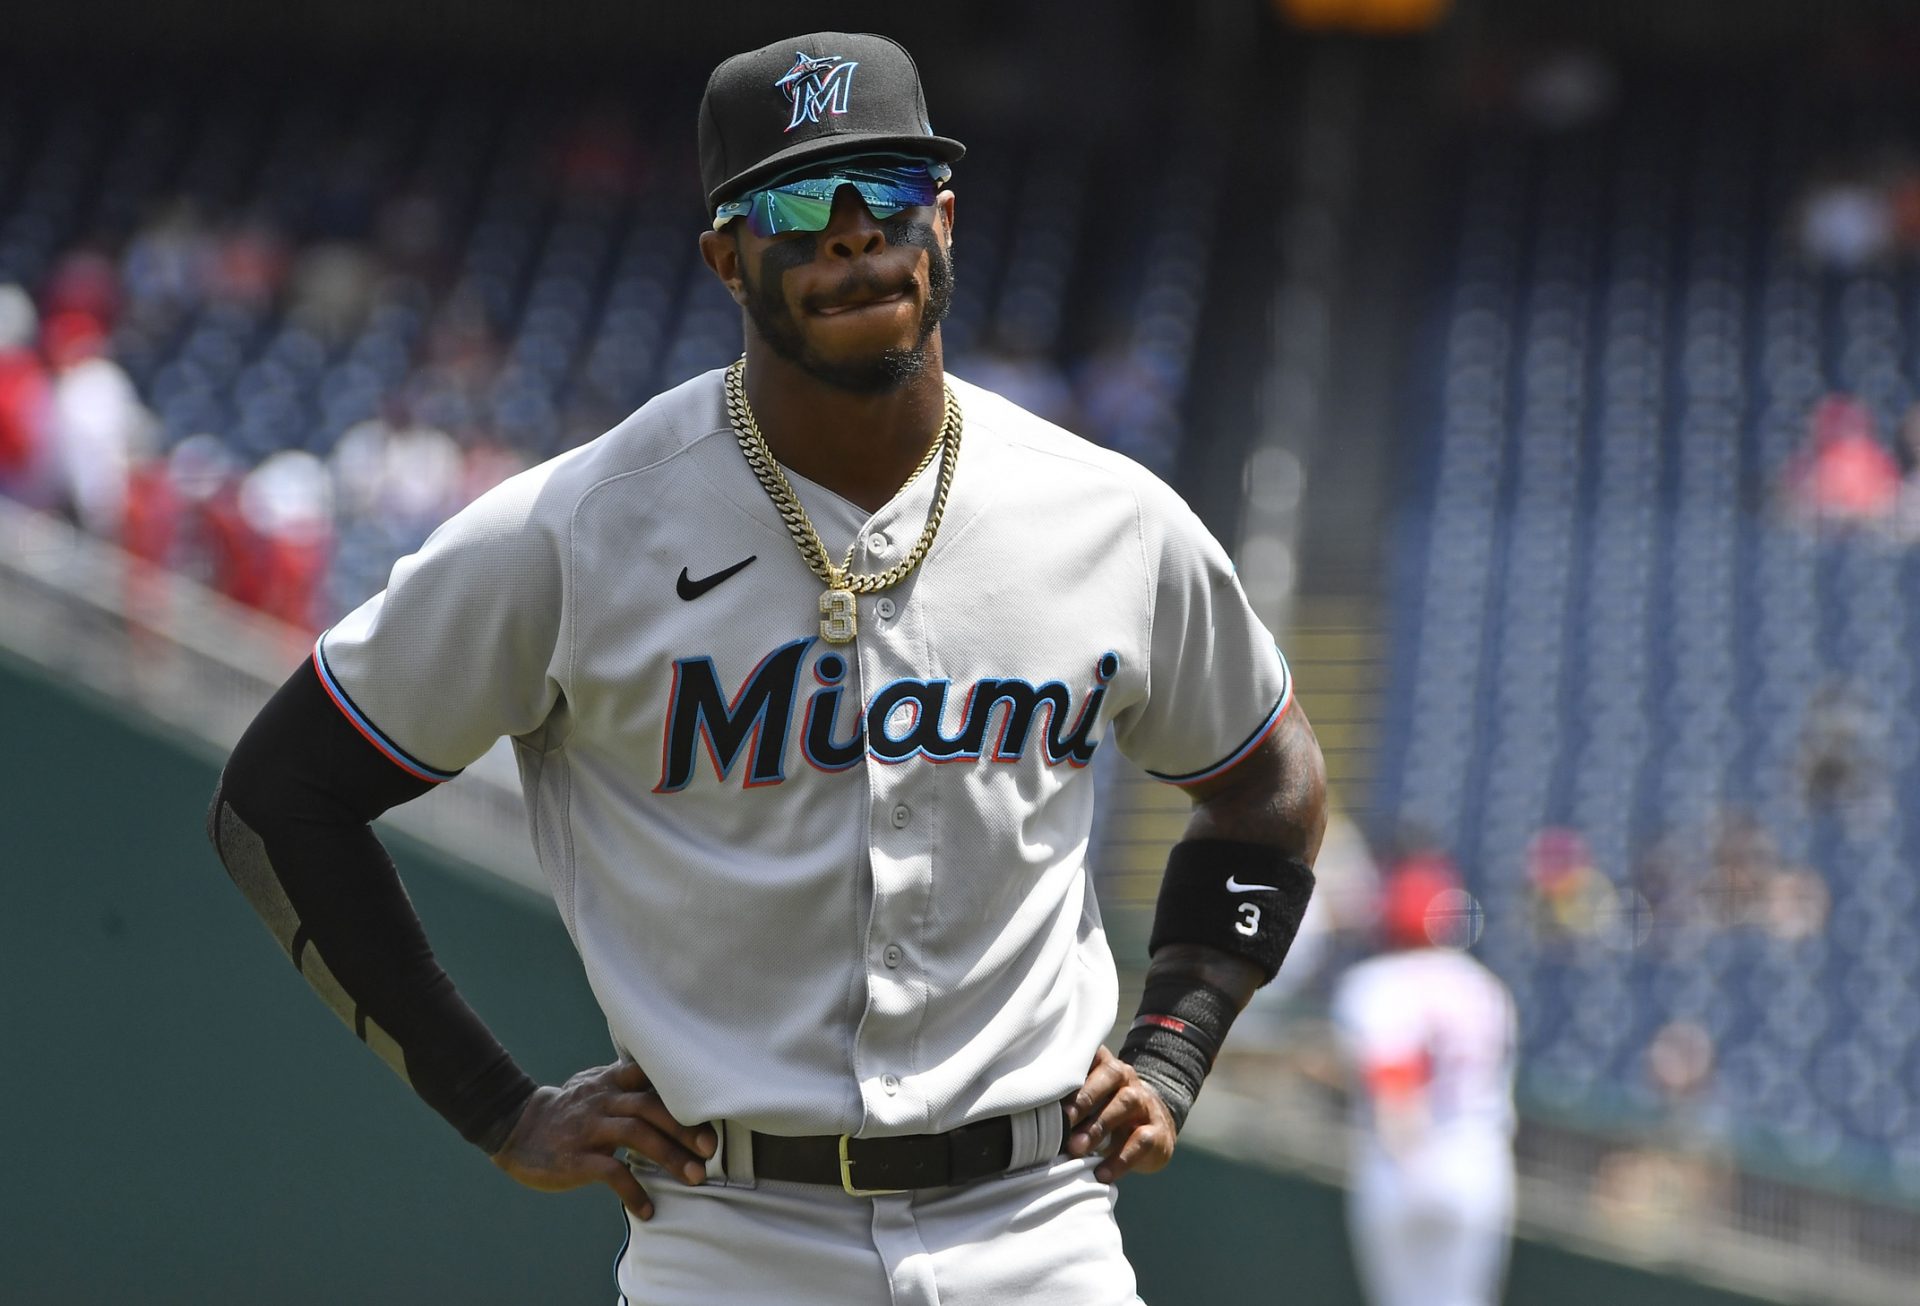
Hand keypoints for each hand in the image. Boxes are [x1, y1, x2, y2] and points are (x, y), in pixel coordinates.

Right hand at [491, 1057, 716, 1220]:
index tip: (710, 1110)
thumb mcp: (596, 1085)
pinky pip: (610, 1172)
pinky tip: (647, 1209)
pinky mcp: (576, 1157)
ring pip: (636, 1134)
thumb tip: (672, 1088)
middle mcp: (603, 1099)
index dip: (682, 1093)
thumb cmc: (568, 1110)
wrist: (517, 1127)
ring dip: (669, 1156)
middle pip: (650, 1107)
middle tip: (710, 1149)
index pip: (652, 1077)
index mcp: (611, 1082)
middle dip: (684, 1128)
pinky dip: (632, 1192)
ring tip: (694, 1178)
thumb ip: (629, 1085)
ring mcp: (589, 1128)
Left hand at [1061, 1045, 1177, 1182]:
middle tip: (1063, 1121)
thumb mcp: (1089, 1103)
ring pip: (1125, 1103)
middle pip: (1110, 1075)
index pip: (1091, 1055)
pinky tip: (1102, 1173)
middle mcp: (1127, 1077)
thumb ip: (1066, 1101)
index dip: (1071, 1069)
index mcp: (1106, 1065)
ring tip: (1076, 1148)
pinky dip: (1120, 1158)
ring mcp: (1145, 1102)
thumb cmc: (1106, 1114)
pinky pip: (1141, 1140)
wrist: (1155, 1131)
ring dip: (1098, 1126)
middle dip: (1084, 1098)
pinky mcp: (1157, 1131)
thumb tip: (1030, 1116)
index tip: (1049, 1089)